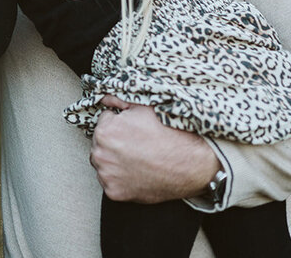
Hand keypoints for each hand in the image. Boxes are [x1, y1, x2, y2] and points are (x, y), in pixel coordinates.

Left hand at [90, 95, 219, 202]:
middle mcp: (101, 154)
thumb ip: (119, 101)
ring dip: (115, 162)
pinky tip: (137, 172)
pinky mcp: (114, 192)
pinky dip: (121, 179)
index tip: (131, 131)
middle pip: (101, 145)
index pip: (103, 123)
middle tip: (136, 145)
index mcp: (105, 131)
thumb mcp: (145, 109)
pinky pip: (111, 183)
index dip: (119, 125)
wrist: (189, 165)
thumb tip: (105, 98)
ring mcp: (107, 175)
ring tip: (138, 159)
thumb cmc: (169, 136)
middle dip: (114, 143)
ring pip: (104, 164)